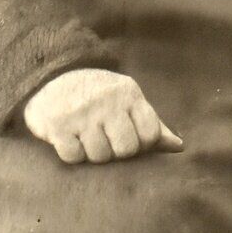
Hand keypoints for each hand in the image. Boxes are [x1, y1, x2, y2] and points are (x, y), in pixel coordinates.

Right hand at [22, 68, 182, 164]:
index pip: (151, 134)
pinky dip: (72, 154)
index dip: (142, 144)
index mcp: (129, 94)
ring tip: (86, 137)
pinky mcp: (57, 126)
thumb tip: (179, 146)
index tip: (130, 138)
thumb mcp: (127, 100)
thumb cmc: (97, 95)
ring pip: (99, 156)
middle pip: (126, 149)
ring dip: (92, 153)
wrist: (52, 76)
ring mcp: (81, 114)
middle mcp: (107, 102)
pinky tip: (70, 140)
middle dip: (116, 152)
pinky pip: (73, 157)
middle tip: (106, 140)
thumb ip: (152, 123)